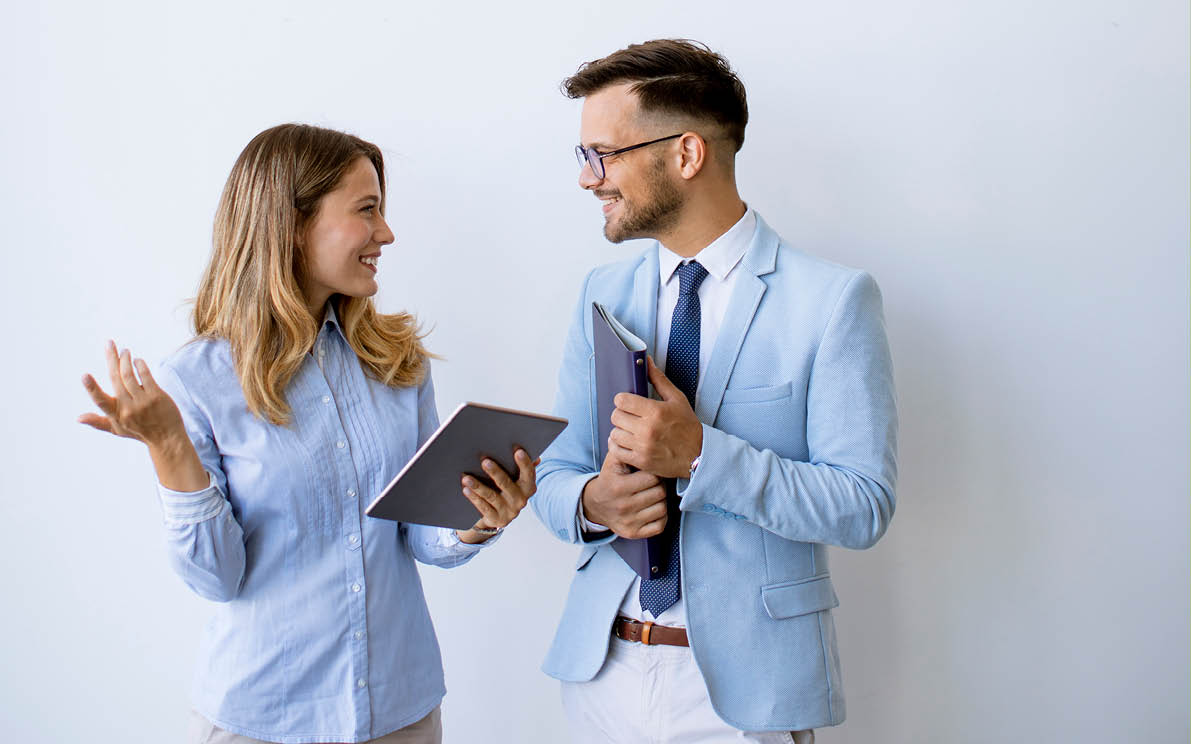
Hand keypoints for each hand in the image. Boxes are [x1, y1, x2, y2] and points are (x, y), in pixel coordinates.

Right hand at [79, 341, 187, 446]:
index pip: (100, 400)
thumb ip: (98, 422)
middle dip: (111, 358)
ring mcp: (143, 401)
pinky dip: (140, 365)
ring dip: (126, 360)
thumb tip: (77, 418)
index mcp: (116, 414)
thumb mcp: (117, 429)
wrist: (167, 438)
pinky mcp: (157, 396)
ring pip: (130, 375)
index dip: (92, 388)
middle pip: (115, 379)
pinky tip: (137, 360)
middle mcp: (128, 408)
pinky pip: (146, 376)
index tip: (84, 375)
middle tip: (109, 343)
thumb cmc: (140, 432)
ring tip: (125, 351)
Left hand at [456, 449, 537, 543]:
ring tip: (467, 478)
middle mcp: (521, 500)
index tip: (518, 451)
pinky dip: (474, 498)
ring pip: (492, 496)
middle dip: (496, 472)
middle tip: (485, 462)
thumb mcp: (517, 480)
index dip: (525, 463)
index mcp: (528, 487)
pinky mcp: (497, 519)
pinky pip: (484, 507)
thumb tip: (536, 458)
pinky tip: (466, 490)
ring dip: (478, 486)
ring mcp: (509, 511)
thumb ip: (525, 468)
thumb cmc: (508, 490)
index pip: (529, 474)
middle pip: (507, 484)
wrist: (499, 516)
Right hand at [580, 448, 667, 538]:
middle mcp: (624, 506)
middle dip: (658, 485)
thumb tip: (635, 435)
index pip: (652, 477)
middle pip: (660, 493)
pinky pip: (660, 525)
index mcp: (619, 487)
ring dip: (660, 500)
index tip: (649, 472)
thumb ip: (625, 447)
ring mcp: (629, 522)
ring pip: (662, 508)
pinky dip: (660, 517)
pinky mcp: (634, 533)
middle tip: (651, 483)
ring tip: (651, 495)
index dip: (654, 472)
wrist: (595, 505)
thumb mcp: (613, 461)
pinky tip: (651, 508)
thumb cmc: (609, 480)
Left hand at [607, 356, 702, 478]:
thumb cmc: (688, 426)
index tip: (627, 402)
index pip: (621, 400)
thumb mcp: (677, 399)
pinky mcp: (641, 461)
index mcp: (655, 411)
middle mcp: (647, 429)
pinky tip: (625, 442)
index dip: (622, 399)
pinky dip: (617, 446)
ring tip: (628, 430)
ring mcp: (643, 446)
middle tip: (629, 416)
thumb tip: (647, 361)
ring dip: (619, 430)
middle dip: (620, 414)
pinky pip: (616, 451)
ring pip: (614, 433)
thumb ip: (659, 379)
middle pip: (615, 416)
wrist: (699, 454)